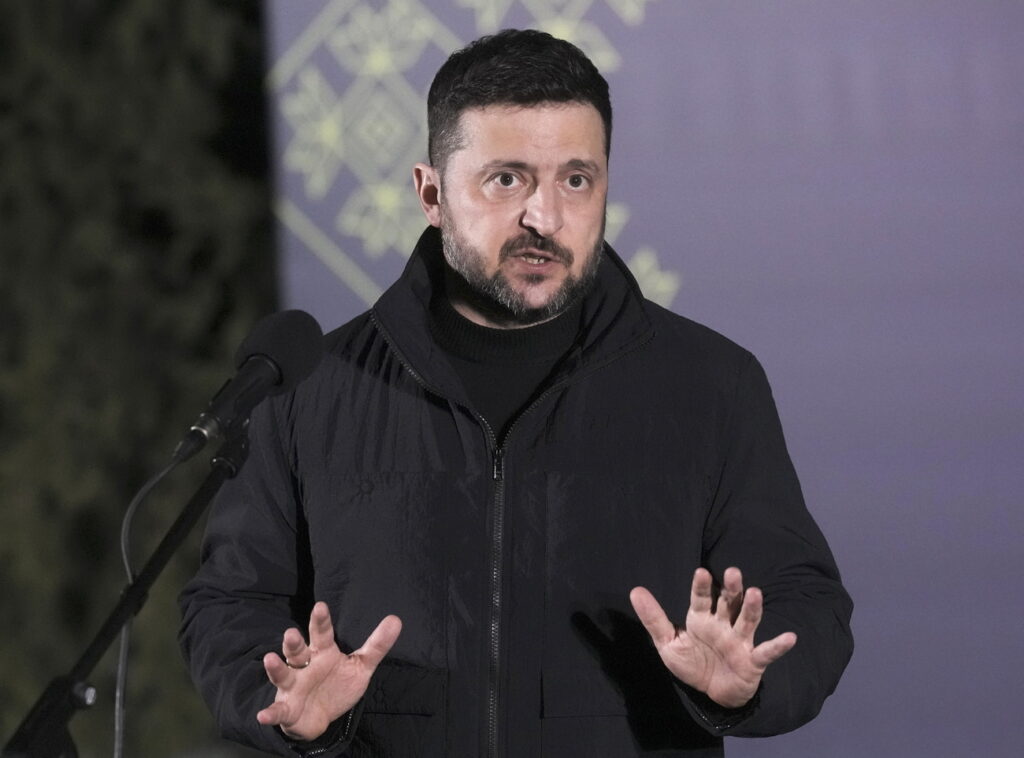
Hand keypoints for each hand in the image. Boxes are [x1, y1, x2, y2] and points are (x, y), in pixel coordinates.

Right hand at [256, 601, 401, 740]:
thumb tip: (397, 619)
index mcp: (323, 653)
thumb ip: (377, 645)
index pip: (322, 633)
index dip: (321, 621)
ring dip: (276, 668)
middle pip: (297, 651)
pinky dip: (270, 712)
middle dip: (293, 642)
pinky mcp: (287, 709)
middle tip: (291, 632)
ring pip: (283, 674)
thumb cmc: (338, 684)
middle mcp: (304, 666)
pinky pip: (277, 710)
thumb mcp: (361, 666)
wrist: (321, 717)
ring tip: (271, 659)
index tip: (321, 606)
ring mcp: (293, 687)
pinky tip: (264, 715)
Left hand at [630, 567, 795, 707]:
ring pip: (747, 621)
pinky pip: (767, 652)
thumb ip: (653, 618)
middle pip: (728, 603)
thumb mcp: (668, 642)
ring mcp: (739, 642)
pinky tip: (790, 637)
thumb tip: (635, 590)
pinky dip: (779, 646)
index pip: (701, 598)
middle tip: (733, 572)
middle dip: (731, 588)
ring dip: (752, 608)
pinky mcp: (752, 661)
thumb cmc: (692, 662)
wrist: (711, 693)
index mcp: (701, 619)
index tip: (701, 572)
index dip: (702, 586)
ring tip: (755, 593)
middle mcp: (723, 625)